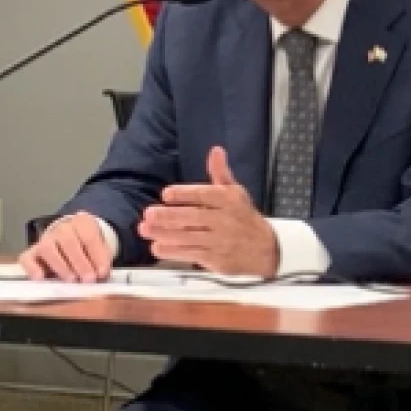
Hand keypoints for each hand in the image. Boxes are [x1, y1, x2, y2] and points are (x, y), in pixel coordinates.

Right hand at [20, 213, 113, 282]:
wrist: (72, 240)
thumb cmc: (88, 247)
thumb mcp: (100, 249)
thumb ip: (101, 260)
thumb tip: (101, 274)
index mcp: (81, 223)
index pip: (89, 236)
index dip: (96, 255)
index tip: (102, 273)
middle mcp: (61, 228)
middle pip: (68, 241)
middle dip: (80, 262)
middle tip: (88, 279)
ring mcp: (44, 240)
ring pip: (47, 248)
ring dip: (60, 265)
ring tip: (71, 280)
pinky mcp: (31, 253)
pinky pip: (27, 258)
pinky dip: (32, 268)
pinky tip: (41, 278)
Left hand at [138, 147, 278, 276]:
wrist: (266, 249)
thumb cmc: (243, 217)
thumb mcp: (235, 192)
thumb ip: (220, 173)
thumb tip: (216, 150)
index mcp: (227, 200)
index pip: (204, 195)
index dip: (184, 194)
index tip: (166, 194)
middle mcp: (224, 220)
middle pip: (193, 217)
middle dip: (169, 216)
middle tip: (149, 214)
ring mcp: (219, 241)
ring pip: (188, 237)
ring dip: (164, 234)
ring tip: (145, 229)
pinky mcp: (216, 260)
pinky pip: (191, 254)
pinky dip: (173, 251)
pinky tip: (157, 247)